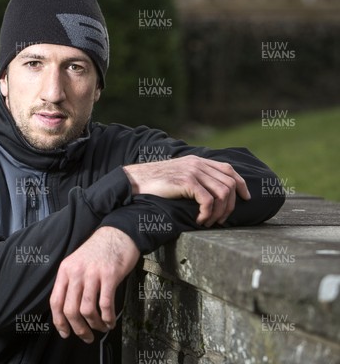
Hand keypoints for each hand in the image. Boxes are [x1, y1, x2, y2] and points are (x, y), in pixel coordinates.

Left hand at [49, 227, 139, 343]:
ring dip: (94, 324)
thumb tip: (69, 312)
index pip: (55, 301)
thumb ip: (71, 283)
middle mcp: (76, 272)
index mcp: (65, 270)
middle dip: (78, 328)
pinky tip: (110, 321)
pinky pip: (105, 304)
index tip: (65, 333)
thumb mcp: (77, 263)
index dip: (59, 321)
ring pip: (87, 309)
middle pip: (70, 309)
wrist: (117, 234)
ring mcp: (93, 273)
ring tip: (101, 328)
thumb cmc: (98, 251)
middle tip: (86, 336)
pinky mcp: (110, 275)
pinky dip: (107, 318)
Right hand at [123, 155, 250, 226]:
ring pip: (222, 193)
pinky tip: (199, 221)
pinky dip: (207, 214)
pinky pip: (208, 200)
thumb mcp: (178, 175)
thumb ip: (194, 178)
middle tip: (221, 220)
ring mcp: (193, 171)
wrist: (136, 180)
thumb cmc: (155, 183)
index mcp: (198, 161)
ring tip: (209, 222)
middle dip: (230, 205)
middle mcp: (198, 164)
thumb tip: (210, 192)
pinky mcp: (187, 181)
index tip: (246, 198)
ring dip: (219, 212)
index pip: (229, 169)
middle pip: (229, 184)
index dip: (241, 184)